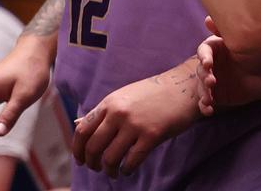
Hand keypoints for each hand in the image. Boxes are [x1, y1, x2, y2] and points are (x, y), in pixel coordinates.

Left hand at [72, 59, 202, 177]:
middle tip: (96, 168)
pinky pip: (132, 160)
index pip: (82, 129)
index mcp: (108, 103)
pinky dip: (126, 170)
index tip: (79, 159)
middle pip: (93, 146)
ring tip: (113, 172)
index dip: (78, 148)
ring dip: (109, 169)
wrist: (183, 88)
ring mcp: (134, 124)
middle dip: (91, 162)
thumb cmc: (151, 94)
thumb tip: (78, 125)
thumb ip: (102, 113)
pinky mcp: (152, 135)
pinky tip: (127, 171)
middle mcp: (117, 113)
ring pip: (110, 156)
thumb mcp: (122, 97)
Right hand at [195, 17, 260, 116]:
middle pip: (200, 70)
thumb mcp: (243, 41)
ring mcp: (213, 80)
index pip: (203, 52)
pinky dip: (205, 106)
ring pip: (201, 87)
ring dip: (203, 93)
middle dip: (204, 77)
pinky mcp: (218, 94)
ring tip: (209, 99)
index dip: (203, 57)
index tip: (208, 64)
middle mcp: (211, 64)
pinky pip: (206, 101)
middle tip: (213, 82)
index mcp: (214, 49)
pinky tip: (209, 110)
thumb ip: (224, 31)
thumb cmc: (260, 54)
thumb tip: (207, 19)